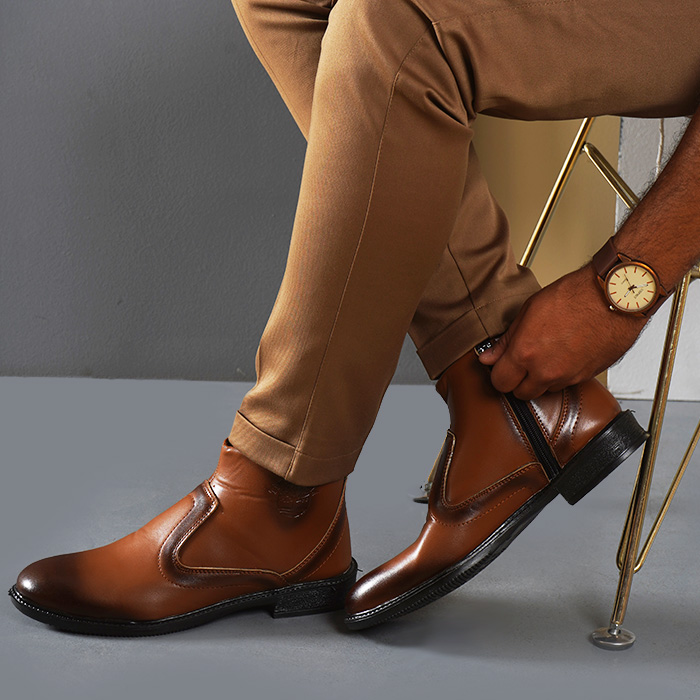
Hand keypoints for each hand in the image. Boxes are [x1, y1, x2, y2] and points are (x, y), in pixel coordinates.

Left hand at [477, 263, 648, 399]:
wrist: (614, 297)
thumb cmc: (574, 296)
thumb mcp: (529, 310)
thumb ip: (506, 340)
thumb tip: (488, 356)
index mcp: (525, 353)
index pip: (500, 382)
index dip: (498, 374)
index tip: (501, 365)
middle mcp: (546, 371)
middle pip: (520, 394)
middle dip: (517, 381)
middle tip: (520, 362)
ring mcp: (568, 377)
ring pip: (544, 391)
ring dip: (540, 379)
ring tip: (546, 354)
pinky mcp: (586, 377)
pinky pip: (566, 384)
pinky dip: (560, 375)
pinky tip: (563, 355)